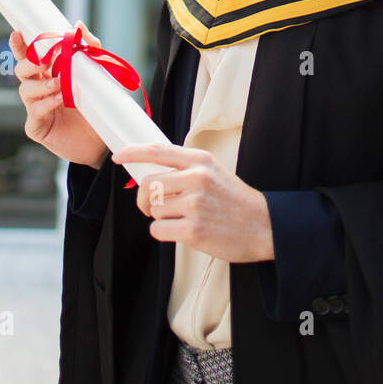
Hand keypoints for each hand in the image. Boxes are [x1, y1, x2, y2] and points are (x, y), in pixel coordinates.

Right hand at [12, 20, 107, 168]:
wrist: (102, 138)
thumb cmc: (96, 105)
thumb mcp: (97, 74)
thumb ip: (89, 49)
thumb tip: (77, 24)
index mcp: (49, 74)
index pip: (30, 56)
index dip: (20, 45)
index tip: (17, 33)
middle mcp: (39, 89)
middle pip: (21, 71)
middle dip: (28, 64)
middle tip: (43, 62)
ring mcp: (36, 108)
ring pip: (25, 90)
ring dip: (42, 85)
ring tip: (61, 83)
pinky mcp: (37, 127)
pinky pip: (33, 113)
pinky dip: (45, 104)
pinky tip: (59, 100)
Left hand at [111, 142, 274, 263]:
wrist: (263, 226)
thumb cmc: (235, 201)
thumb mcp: (215, 172)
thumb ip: (187, 169)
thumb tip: (151, 172)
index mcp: (201, 161)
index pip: (158, 150)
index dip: (134, 152)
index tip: (119, 156)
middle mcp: (196, 178)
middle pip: (148, 184)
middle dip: (143, 199)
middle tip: (150, 206)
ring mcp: (195, 204)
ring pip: (153, 209)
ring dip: (159, 217)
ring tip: (180, 219)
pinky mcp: (193, 230)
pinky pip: (158, 230)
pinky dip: (164, 233)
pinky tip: (182, 231)